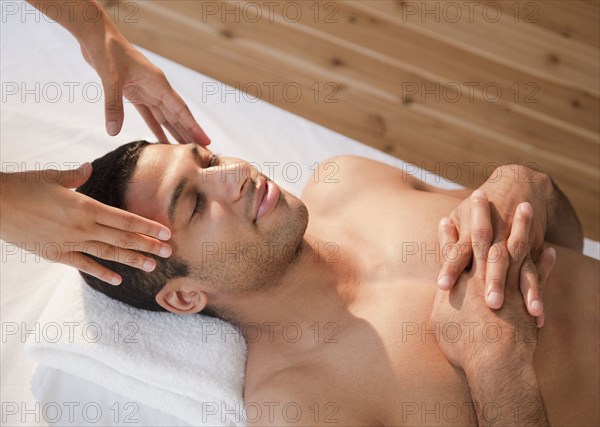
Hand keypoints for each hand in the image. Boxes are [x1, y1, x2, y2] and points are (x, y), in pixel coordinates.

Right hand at [0, 165, 172, 284]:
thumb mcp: (53, 177)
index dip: (147, 226)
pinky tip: (117, 279)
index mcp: (85, 206)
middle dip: (148, 245)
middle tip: (169, 252)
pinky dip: (101, 273)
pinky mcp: (56, 254)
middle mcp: (82, 227)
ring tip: (152, 266)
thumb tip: (89, 168)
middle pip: (122, 238)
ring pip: (108, 253)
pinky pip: (83, 265)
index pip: (125, 218)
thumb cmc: (23, 186)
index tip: (166, 233)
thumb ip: (75, 176)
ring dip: (131, 260)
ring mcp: (70, 242)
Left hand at [80, 30, 209, 144]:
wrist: (95, 36)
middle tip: (202, 151)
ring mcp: (147, 91)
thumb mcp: (110, 78)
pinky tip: (161, 141)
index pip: (180, 110)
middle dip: (189, 133)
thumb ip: (113, 106)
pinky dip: (155, 128)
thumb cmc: (107, 50)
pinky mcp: (134, 93)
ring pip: (165, 117)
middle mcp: (157, 88)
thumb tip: (113, 132)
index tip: (205, 141)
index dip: (193, 127)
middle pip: (177, 116)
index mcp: (158, 83)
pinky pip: (149, 114)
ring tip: (185, 149)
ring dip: (175, 133)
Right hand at [430, 201, 555, 371]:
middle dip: (480, 215)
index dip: (449, 234)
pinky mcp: (525, 296)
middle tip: (481, 194)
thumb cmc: (463, 346)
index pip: (453, 251)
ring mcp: (506, 284)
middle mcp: (482, 278)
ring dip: (520, 226)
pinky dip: (543, 260)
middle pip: (482, 238)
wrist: (494, 362)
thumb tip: (441, 291)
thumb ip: (442, 303)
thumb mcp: (441, 323)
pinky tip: (548, 249)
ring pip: (514, 247)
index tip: (447, 218)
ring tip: (525, 207)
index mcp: (459, 283)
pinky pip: (538, 272)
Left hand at [437, 165, 551, 310]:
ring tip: (526, 312)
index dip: (451, 268)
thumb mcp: (461, 217)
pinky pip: (534, 275)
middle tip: (490, 304)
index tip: (442, 286)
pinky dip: (536, 294)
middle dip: (491, 283)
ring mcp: (513, 247)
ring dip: (520, 291)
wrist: (516, 186)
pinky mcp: (530, 254)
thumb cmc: (478, 209)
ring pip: (516, 270)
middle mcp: (494, 241)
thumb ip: (449, 240)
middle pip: (491, 263)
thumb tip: (432, 260)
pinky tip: (538, 316)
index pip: (458, 252)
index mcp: (472, 233)